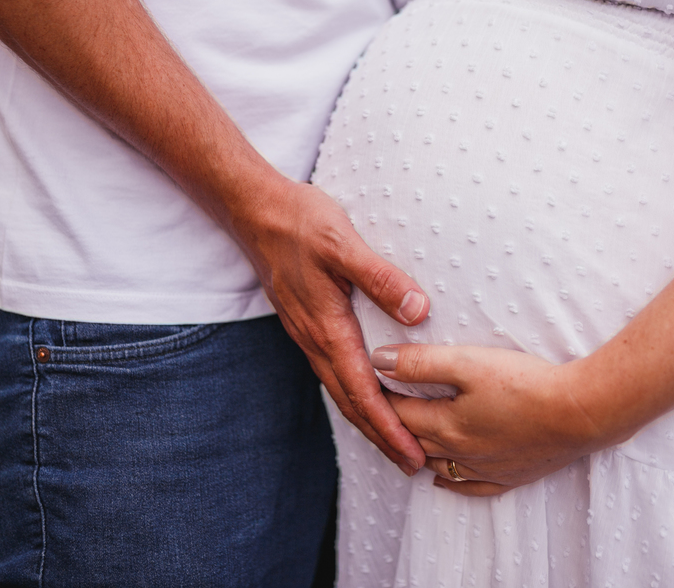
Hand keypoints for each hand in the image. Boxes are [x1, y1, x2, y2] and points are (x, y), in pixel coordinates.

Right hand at [234, 179, 430, 475]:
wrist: (255, 209)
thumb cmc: (300, 222)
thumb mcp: (344, 243)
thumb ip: (380, 278)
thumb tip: (418, 310)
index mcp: (327, 328)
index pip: (363, 392)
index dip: (389, 428)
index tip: (412, 455)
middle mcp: (315, 340)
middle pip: (351, 403)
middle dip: (382, 437)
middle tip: (413, 463)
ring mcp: (308, 334)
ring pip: (340, 390)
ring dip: (368, 419)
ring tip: (395, 440)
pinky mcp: (308, 323)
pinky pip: (333, 371)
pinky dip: (355, 393)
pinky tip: (368, 392)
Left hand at [372, 344, 602, 495]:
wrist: (579, 414)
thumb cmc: (525, 384)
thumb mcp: (468, 362)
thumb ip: (420, 362)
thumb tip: (377, 361)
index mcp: (444, 425)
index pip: (397, 411)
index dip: (380, 393)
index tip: (368, 378)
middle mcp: (457, 453)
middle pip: (411, 440)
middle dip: (391, 423)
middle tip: (378, 405)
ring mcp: (483, 468)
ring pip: (435, 465)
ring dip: (415, 450)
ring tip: (403, 437)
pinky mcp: (508, 475)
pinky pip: (468, 486)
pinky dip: (449, 482)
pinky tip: (442, 480)